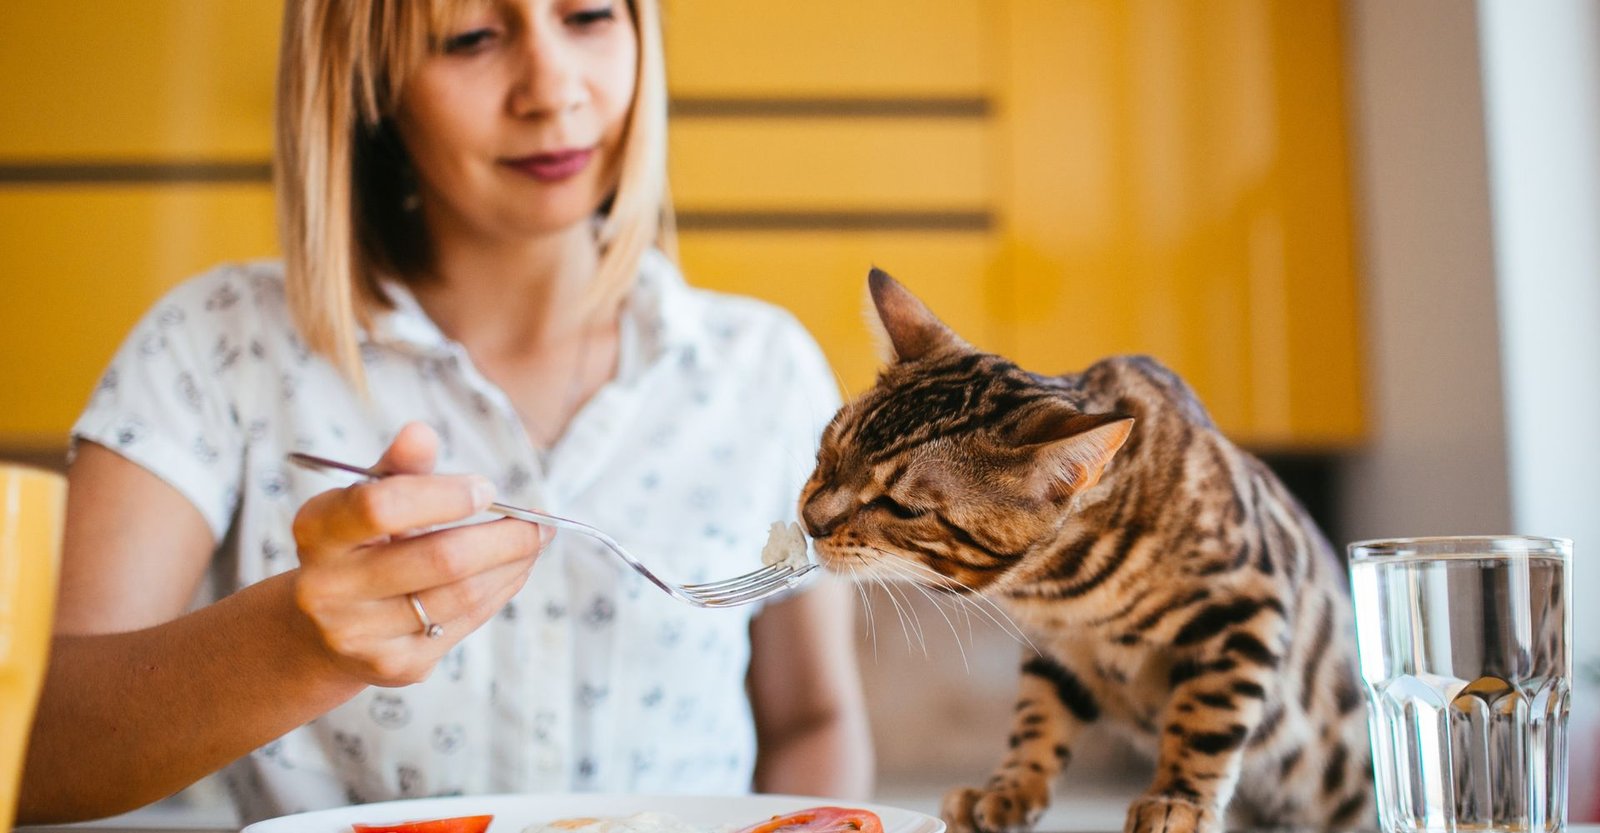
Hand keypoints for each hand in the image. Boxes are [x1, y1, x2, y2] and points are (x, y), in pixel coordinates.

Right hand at [290, 422, 549, 685]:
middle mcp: (328, 587)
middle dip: (505, 536)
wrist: (321, 629)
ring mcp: (360, 633)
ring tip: (534, 541)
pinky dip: (500, 591)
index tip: (486, 489)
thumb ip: (398, 468)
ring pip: (462, 594)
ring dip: (512, 564)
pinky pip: (465, 622)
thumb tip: (420, 432)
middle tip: (539, 520)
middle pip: (440, 559)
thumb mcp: (366, 498)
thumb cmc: (358, 544)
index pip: (381, 506)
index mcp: (318, 530)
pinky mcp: (395, 665)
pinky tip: (513, 571)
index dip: (444, 496)